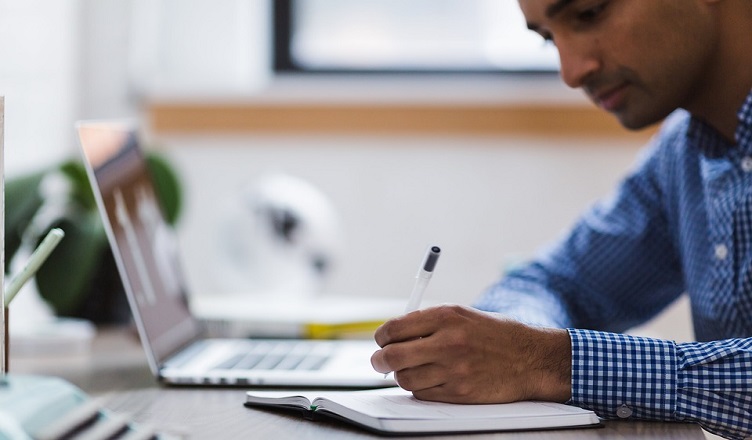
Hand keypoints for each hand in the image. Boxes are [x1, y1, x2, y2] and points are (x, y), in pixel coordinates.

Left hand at [371, 304, 571, 403]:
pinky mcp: (459, 393)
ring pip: (405, 379)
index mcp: (446, 316)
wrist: (531, 359)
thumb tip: (393, 335)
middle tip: (380, 362)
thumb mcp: (462, 315)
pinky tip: (432, 380)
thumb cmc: (495, 335)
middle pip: (392, 356)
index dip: (382, 337)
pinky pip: (423, 394)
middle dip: (380, 361)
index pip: (394, 328)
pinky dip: (420, 389)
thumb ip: (428, 322)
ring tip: (413, 370)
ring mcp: (453, 370)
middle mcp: (448, 342)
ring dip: (402, 376)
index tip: (382, 341)